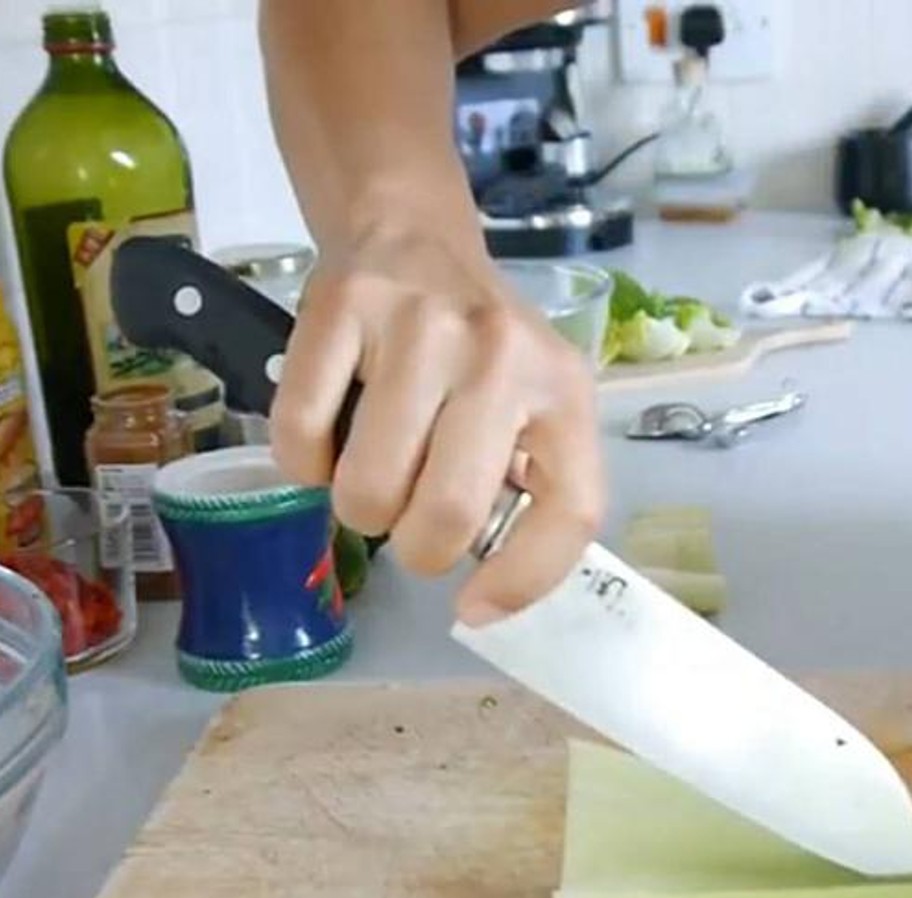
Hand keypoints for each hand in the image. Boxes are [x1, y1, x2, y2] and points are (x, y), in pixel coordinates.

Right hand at [269, 216, 604, 624]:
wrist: (412, 236)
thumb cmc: (475, 351)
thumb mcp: (529, 409)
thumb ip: (524, 489)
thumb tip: (484, 598)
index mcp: (563, 390)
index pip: (571, 509)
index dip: (522, 580)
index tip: (474, 608)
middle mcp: (501, 355)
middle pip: (451, 514)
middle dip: (417, 549)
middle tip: (408, 521)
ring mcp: (420, 327)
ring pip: (369, 488)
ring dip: (357, 509)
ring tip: (371, 468)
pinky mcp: (340, 307)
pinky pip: (300, 436)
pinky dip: (303, 463)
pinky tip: (327, 435)